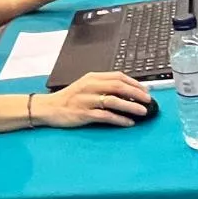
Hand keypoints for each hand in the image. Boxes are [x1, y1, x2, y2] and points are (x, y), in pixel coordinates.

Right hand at [36, 72, 152, 127]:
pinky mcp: (83, 114)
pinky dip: (119, 119)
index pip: (118, 76)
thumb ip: (103, 86)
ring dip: (130, 106)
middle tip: (148, 100)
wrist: (49, 108)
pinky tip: (128, 122)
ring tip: (143, 111)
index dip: (134, 83)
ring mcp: (86, 100)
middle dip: (136, 93)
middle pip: (118, 86)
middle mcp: (90, 86)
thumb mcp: (86, 86)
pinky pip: (105, 116)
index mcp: (92, 77)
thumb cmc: (69, 98)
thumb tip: (127, 92)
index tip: (145, 90)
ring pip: (113, 100)